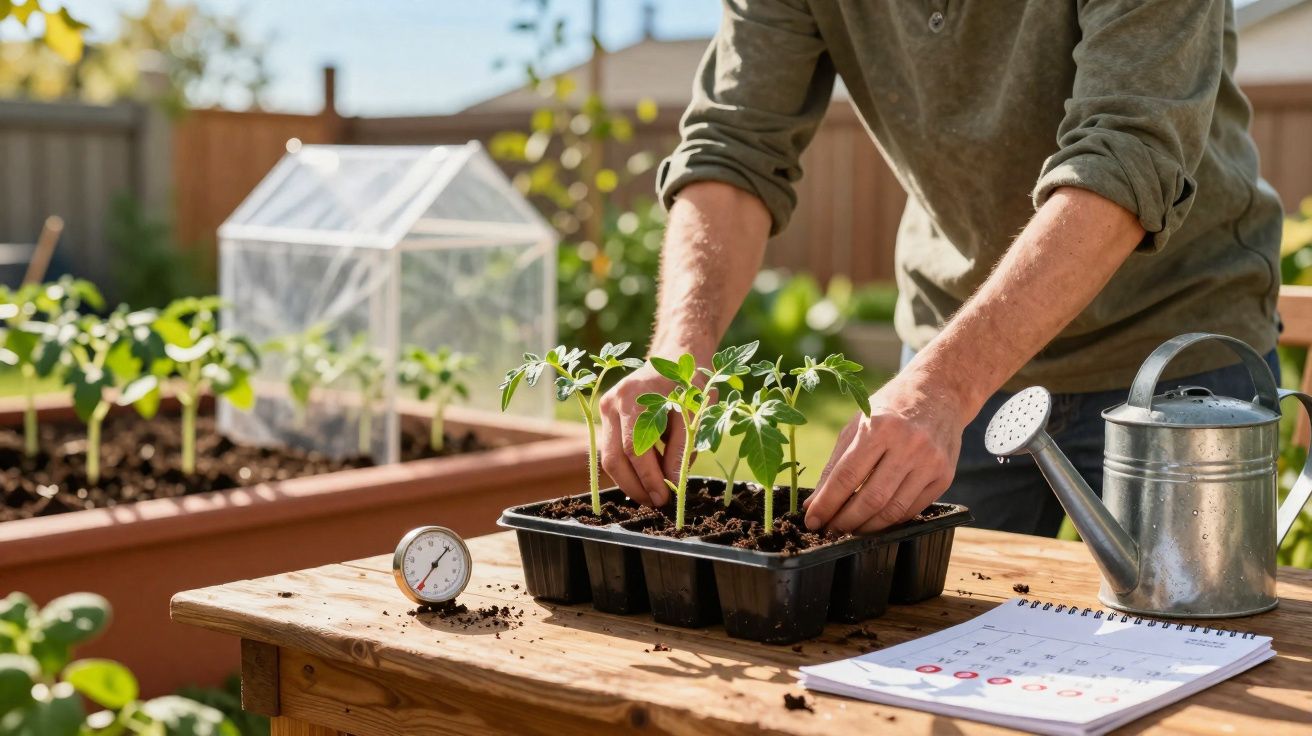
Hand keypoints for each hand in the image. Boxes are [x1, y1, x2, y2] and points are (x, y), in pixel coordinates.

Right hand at [599, 364, 684, 506]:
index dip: (648, 479)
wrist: (677, 356)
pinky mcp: (608, 417)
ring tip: (654, 492)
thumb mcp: (694, 415)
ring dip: (631, 480)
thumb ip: (681, 451)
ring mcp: (605, 409)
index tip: (663, 498)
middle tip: (656, 503)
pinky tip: (650, 474)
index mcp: (633, 398)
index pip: (634, 450)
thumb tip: (671, 485)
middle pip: (613, 458)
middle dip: (634, 486)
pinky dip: (631, 466)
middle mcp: (612, 403)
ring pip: (610, 457)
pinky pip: (615, 449)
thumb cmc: (690, 384)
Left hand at [803, 373, 965, 532]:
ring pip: (893, 511)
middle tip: (829, 531)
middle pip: (871, 499)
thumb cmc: (890, 407)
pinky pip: (912, 510)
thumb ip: (835, 464)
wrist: (940, 392)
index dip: (826, 504)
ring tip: (849, 530)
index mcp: (880, 428)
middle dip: (845, 521)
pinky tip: (875, 521)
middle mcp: (908, 445)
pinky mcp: (944, 477)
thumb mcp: (857, 424)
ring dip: (867, 527)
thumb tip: (815, 504)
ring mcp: (930, 462)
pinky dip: (890, 521)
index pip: (847, 477)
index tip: (812, 521)